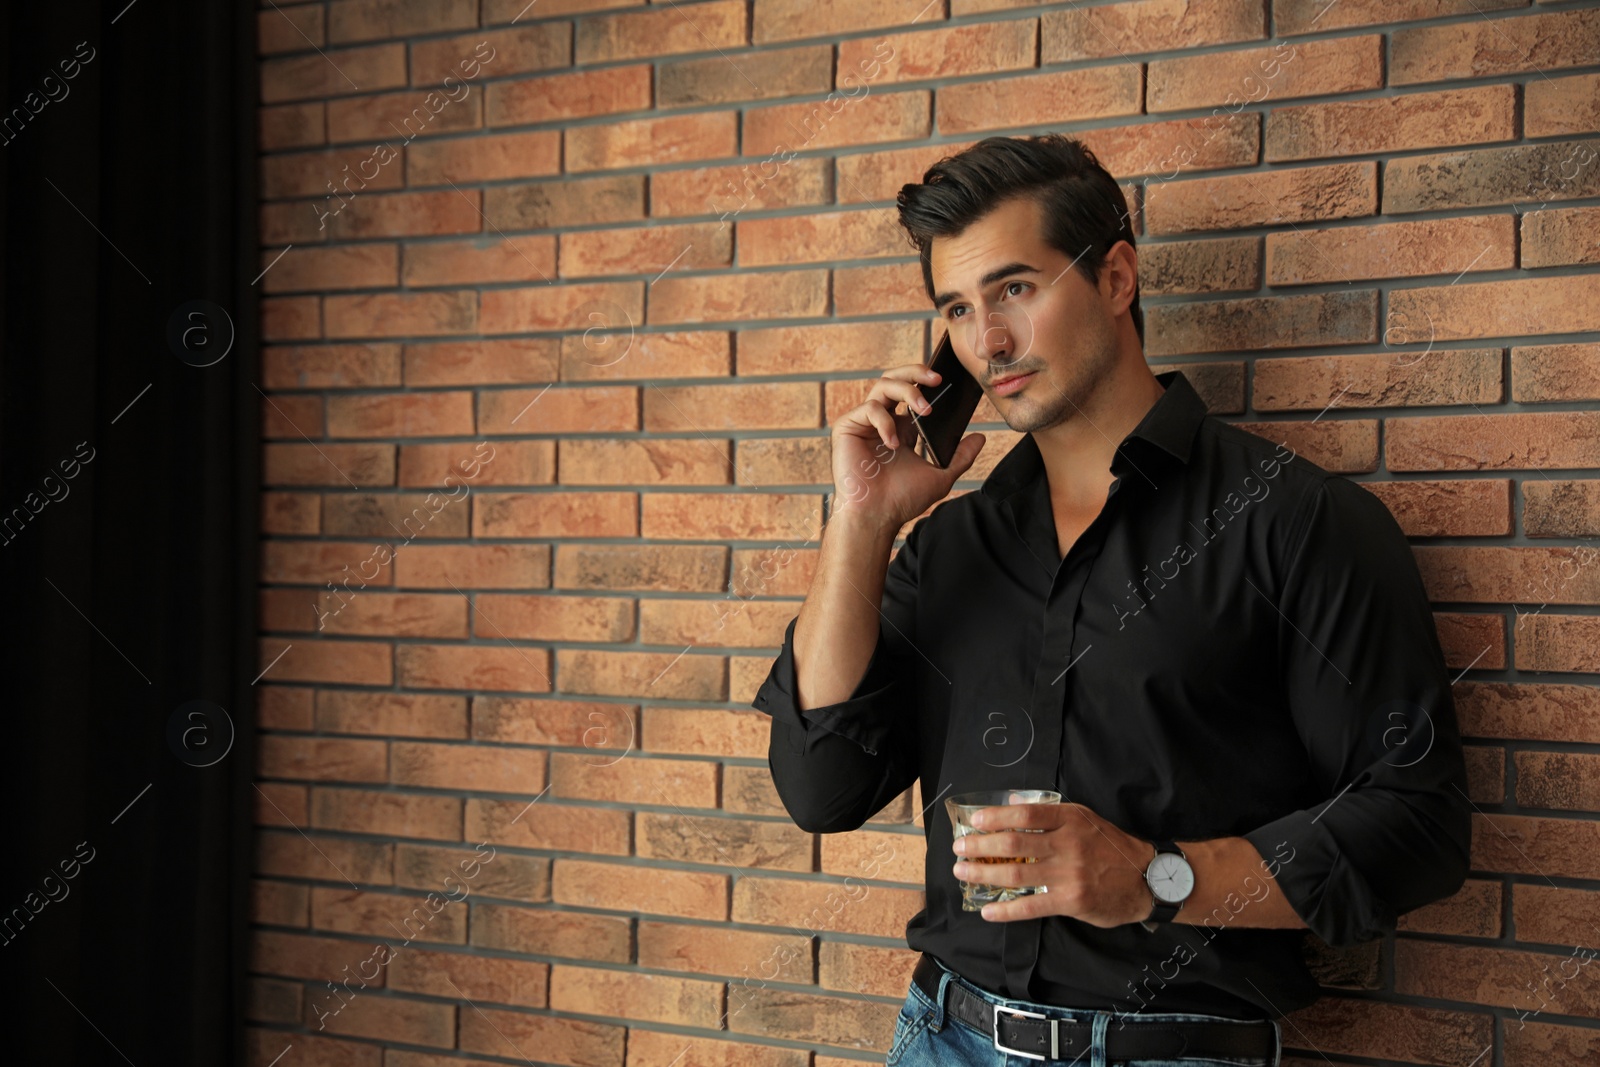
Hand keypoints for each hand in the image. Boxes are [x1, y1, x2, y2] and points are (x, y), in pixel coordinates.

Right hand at [829, 362, 984, 531]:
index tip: (946, 381)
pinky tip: (894, 444)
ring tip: (926, 409)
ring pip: (882, 385)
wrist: (877, 516)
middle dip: (916, 371)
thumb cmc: (902, 500)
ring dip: (908, 391)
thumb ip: (961, 457)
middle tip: (937, 378)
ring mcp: (864, 423)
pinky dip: (885, 422)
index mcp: (901, 428)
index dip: (926, 383)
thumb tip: (981, 437)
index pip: (912, 393)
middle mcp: (882, 421)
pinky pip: (869, 408)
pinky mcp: (847, 427)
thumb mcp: (941, 476)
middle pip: (895, 378)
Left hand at [951, 802, 1157, 925]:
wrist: (1146, 879)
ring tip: (962, 873)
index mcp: (1070, 819)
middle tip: (959, 849)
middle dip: (980, 846)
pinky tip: (988, 911)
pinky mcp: (1071, 901)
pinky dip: (1006, 911)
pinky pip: (1031, 907)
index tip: (974, 820)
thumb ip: (1050, 814)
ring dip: (983, 875)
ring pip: (1016, 875)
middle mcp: (1068, 844)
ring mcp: (1069, 874)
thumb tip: (1010, 805)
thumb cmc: (1110, 847)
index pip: (1025, 814)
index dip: (996, 817)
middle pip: (1013, 844)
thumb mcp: (1085, 819)